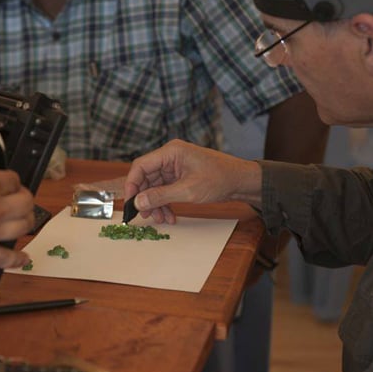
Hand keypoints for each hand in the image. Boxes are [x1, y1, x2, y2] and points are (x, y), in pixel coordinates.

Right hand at [0, 121, 33, 279]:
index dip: (10, 176)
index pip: (13, 178)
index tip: (4, 176)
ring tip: (23, 216)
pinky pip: (4, 259)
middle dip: (24, 196)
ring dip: (26, 220)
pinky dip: (16, 259)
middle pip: (26, 203)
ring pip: (23, 228)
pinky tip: (22, 259)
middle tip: (16, 194)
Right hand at [124, 140, 261, 223]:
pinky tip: (170, 216)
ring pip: (156, 187)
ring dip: (156, 204)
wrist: (241, 181)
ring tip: (160, 219)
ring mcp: (175, 167)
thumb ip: (161, 196)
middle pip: (147, 178)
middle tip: (145, 215)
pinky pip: (166, 190)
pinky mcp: (181, 177)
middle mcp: (170, 157)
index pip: (141, 166)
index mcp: (170, 152)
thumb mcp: (188, 190)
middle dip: (146, 198)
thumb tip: (138, 202)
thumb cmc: (219, 179)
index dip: (132, 184)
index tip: (131, 202)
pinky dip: (166, 203)